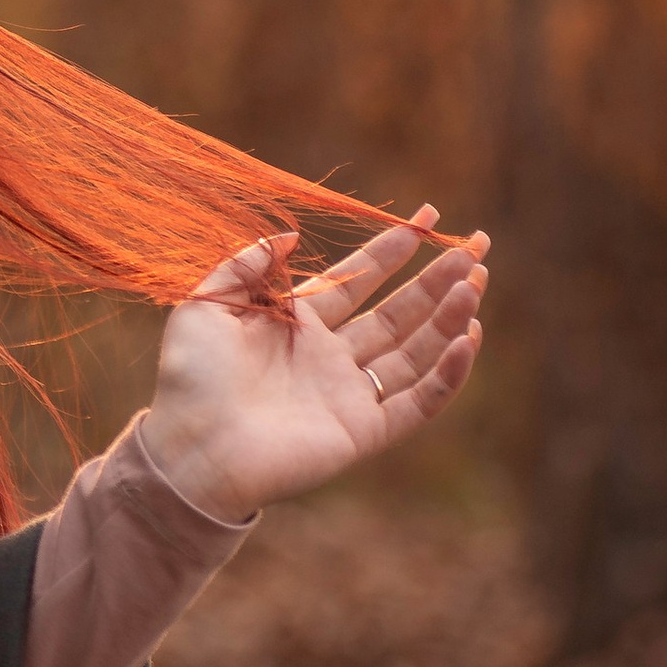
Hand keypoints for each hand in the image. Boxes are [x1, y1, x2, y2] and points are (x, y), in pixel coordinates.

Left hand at [140, 208, 488, 524]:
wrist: (190, 449)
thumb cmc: (190, 378)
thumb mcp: (207, 304)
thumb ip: (248, 265)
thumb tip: (289, 235)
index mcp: (297, 325)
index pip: (358, 278)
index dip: (393, 249)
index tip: (427, 217)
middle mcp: (329, 357)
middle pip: (398, 311)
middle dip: (438, 279)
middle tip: (476, 246)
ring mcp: (349, 395)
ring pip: (415, 350)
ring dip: (449, 317)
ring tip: (476, 282)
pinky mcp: (363, 431)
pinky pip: (418, 401)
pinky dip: (448, 373)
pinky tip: (468, 337)